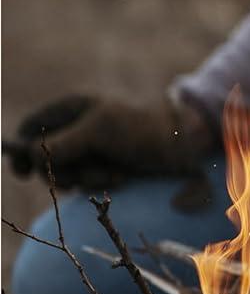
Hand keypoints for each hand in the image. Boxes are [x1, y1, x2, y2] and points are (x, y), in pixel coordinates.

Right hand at [8, 93, 217, 189]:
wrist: (182, 146)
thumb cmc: (141, 128)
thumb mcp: (98, 130)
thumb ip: (62, 142)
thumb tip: (32, 157)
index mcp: (72, 109)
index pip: (32, 127)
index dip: (22, 148)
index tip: (24, 172)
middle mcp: (77, 129)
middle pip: (45, 158)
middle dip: (64, 169)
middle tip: (84, 173)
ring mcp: (90, 151)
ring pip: (66, 175)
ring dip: (87, 178)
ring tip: (114, 172)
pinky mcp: (104, 169)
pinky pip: (87, 184)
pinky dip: (100, 184)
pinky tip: (121, 178)